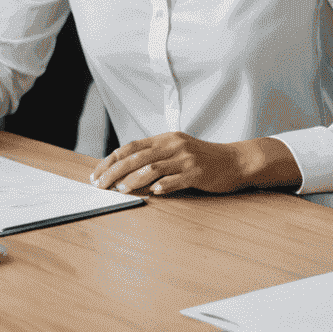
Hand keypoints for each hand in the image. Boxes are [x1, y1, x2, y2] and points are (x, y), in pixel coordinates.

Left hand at [90, 132, 299, 195]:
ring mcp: (186, 158)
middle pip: (137, 157)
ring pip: (153, 168)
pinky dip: (164, 186)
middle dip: (114, 171)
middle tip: (100, 185)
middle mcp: (173, 145)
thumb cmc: (203, 158)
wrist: (235, 160)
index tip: (97, 174)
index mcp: (165, 139)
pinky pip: (177, 180)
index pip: (130, 147)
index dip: (111, 160)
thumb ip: (155, 157)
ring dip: (134, 179)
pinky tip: (153, 193)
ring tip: (120, 189)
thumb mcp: (177, 151)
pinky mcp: (199, 173)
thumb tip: (126, 171)